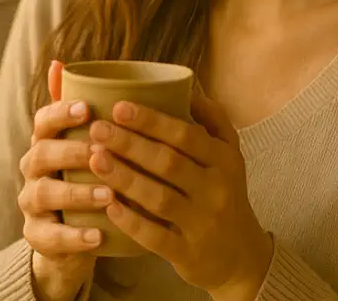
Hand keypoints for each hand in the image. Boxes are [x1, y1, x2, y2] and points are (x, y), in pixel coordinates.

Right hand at [18, 60, 110, 300]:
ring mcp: (32, 204)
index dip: (61, 112)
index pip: (43, 120)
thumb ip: (77, 105)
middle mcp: (33, 169)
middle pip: (42, 154)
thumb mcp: (84, 142)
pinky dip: (74, 238)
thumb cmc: (84, 176)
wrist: (72, 234)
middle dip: (72, 151)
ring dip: (77, 193)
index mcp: (45, 141)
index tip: (88, 109)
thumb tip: (59, 61)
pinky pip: (51, 238)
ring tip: (108, 194)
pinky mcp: (37, 237)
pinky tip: (99, 236)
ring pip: (45, 194)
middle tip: (103, 153)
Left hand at [86, 85, 273, 298]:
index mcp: (224, 160)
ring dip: (124, 178)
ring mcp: (203, 224)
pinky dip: (131, 221)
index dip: (151, 121)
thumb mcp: (229, 154)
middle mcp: (217, 190)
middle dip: (130, 144)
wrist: (241, 255)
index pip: (185, 135)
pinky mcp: (188, 253)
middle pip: (168, 163)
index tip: (118, 107)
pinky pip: (155, 237)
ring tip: (95, 159)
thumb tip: (188, 82)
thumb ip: (212, 118)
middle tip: (97, 129)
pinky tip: (108, 205)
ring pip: (159, 198)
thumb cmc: (226, 194)